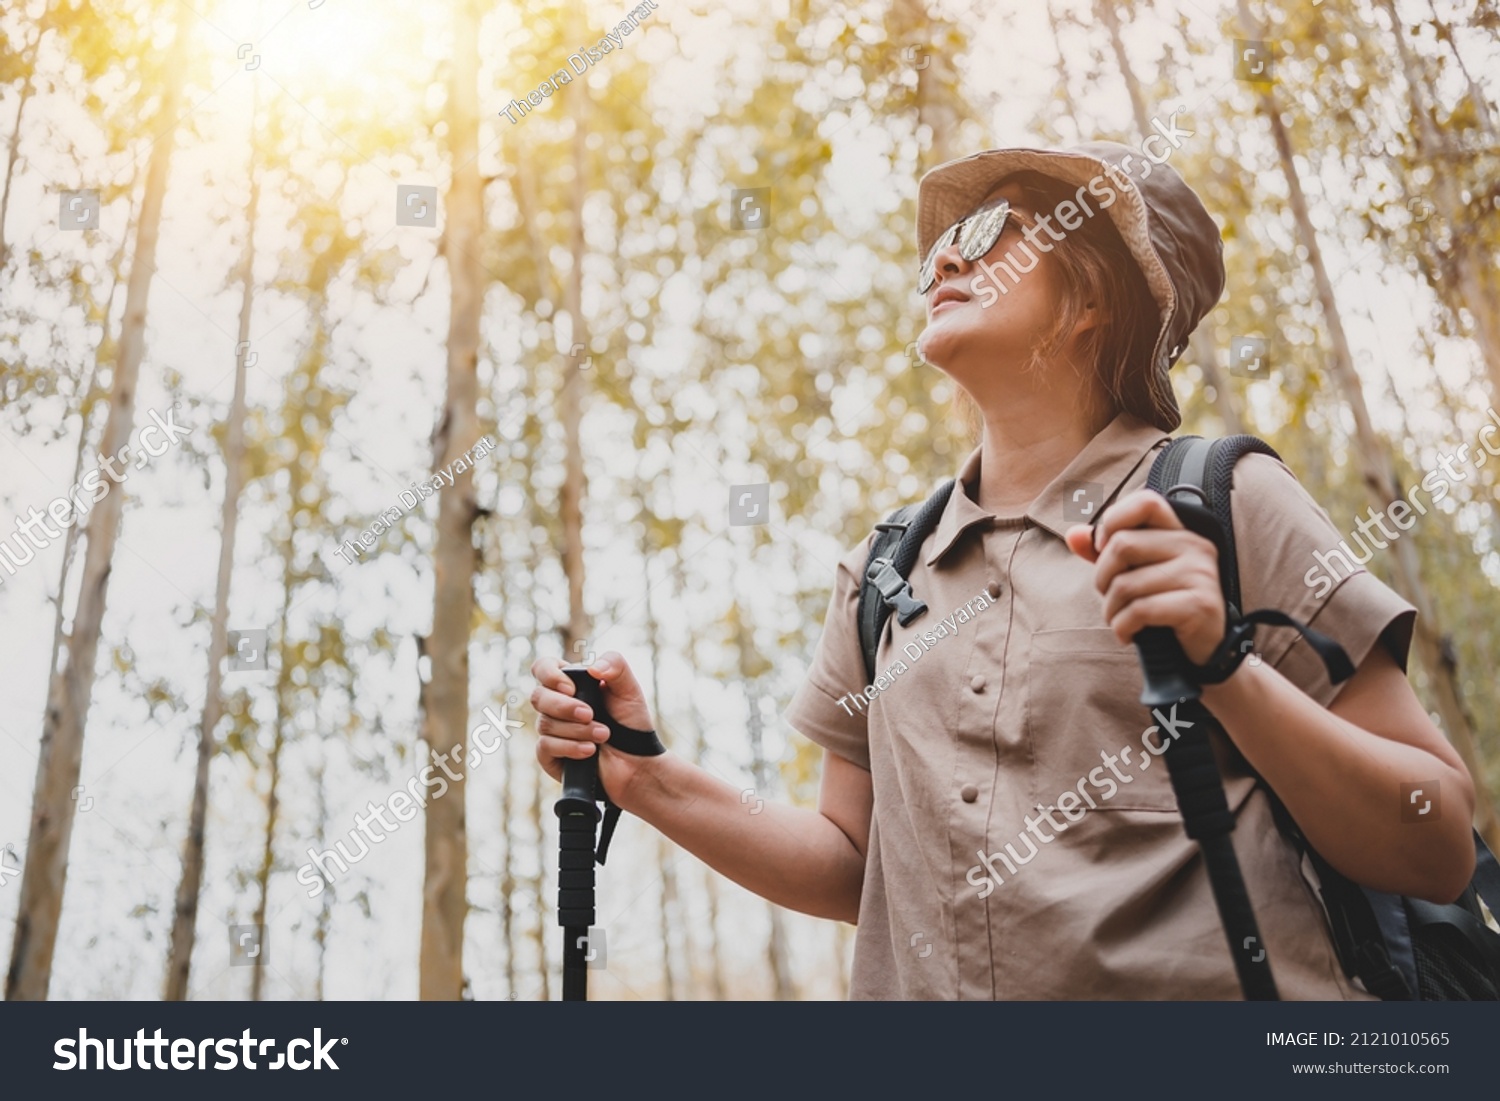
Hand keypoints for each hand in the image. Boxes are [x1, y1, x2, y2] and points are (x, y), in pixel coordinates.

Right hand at [529, 651, 661, 808]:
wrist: (636, 762)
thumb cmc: (631, 723)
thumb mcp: (629, 689)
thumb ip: (616, 665)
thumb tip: (593, 667)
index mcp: (570, 684)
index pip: (543, 668)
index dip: (549, 674)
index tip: (570, 687)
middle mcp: (556, 705)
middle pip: (538, 696)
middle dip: (564, 706)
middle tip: (590, 714)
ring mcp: (551, 730)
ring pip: (545, 723)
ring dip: (578, 730)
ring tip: (603, 735)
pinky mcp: (549, 755)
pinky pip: (545, 747)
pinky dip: (570, 747)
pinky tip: (589, 750)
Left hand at [1063, 489, 1225, 664]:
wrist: (1199, 653)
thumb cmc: (1162, 608)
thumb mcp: (1133, 575)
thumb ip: (1104, 553)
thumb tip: (1073, 535)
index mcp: (1179, 533)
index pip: (1145, 501)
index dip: (1113, 521)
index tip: (1103, 549)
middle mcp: (1194, 546)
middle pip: (1123, 545)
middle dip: (1102, 578)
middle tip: (1110, 597)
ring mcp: (1200, 574)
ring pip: (1126, 584)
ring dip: (1111, 610)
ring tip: (1119, 620)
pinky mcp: (1199, 604)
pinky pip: (1141, 610)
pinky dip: (1122, 627)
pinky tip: (1128, 634)